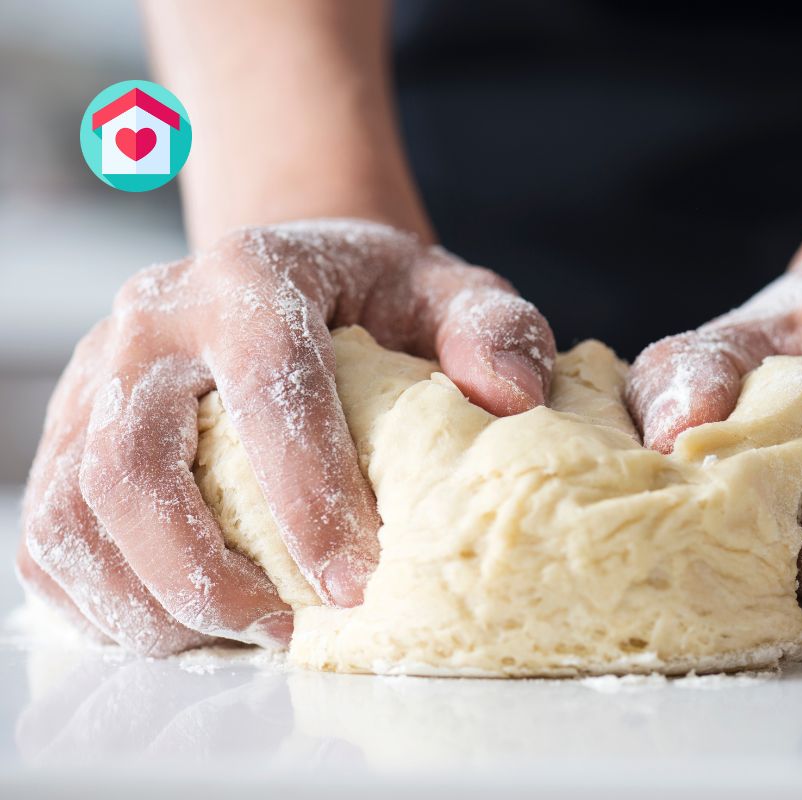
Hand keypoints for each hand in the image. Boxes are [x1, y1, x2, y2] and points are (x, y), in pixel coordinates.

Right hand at [17, 219, 554, 654]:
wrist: (287, 279)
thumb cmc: (376, 298)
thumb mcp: (449, 293)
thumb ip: (492, 332)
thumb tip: (512, 398)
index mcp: (250, 278)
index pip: (269, 385)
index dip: (309, 495)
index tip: (357, 584)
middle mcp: (153, 322)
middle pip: (134, 463)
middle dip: (202, 571)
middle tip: (284, 630)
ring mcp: (96, 378)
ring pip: (75, 510)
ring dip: (145, 599)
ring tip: (235, 638)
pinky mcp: (70, 431)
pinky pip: (50, 532)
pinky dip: (97, 599)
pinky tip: (174, 625)